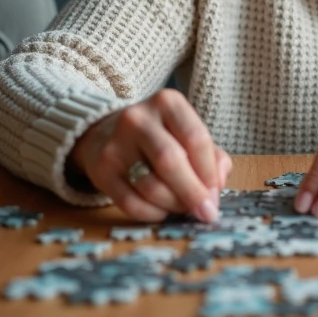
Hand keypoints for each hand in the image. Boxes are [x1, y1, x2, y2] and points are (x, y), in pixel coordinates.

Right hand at [70, 88, 231, 222]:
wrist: (104, 133)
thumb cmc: (159, 136)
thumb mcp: (187, 133)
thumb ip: (212, 156)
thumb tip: (216, 187)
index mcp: (167, 102)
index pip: (196, 138)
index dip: (209, 172)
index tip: (215, 194)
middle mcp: (138, 119)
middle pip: (171, 161)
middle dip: (193, 193)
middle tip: (206, 212)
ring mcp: (115, 144)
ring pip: (151, 186)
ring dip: (174, 205)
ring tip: (182, 207)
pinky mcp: (101, 170)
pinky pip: (130, 203)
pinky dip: (152, 214)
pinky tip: (161, 210)